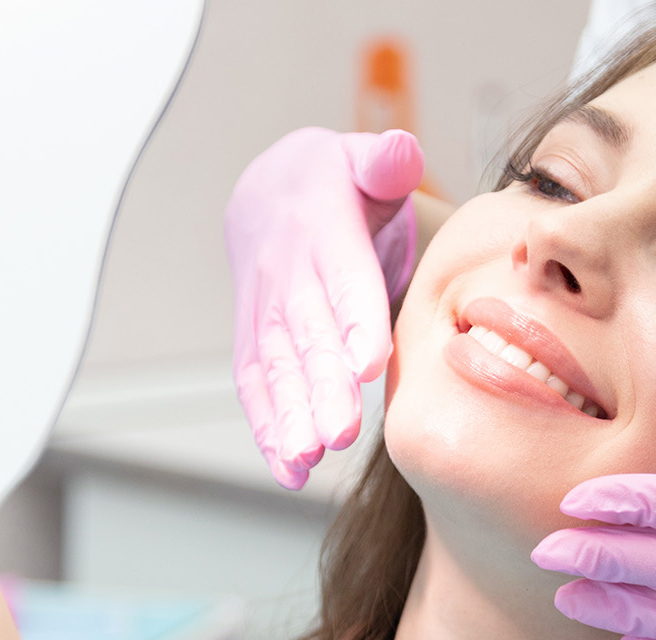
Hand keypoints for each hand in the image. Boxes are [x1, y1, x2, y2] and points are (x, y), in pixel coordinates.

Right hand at [227, 127, 423, 489]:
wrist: (270, 190)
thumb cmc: (337, 183)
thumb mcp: (363, 158)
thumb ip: (384, 159)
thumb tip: (399, 153)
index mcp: (322, 231)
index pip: (341, 277)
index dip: (352, 318)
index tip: (367, 362)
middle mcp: (288, 275)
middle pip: (305, 335)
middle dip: (319, 386)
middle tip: (340, 432)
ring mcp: (266, 311)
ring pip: (276, 367)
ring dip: (290, 416)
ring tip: (309, 458)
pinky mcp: (256, 341)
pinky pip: (257, 386)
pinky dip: (268, 430)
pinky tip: (291, 470)